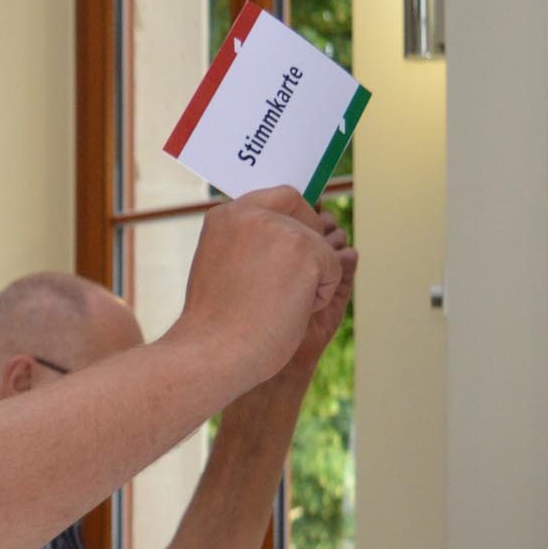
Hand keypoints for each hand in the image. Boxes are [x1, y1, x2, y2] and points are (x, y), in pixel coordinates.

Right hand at [166, 189, 343, 394]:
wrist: (212, 352)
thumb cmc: (215, 323)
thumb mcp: (221, 265)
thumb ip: (249, 242)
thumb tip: (296, 231)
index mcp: (226, 214)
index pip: (283, 196)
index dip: (300, 218)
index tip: (298, 243)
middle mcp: (252, 212)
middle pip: (309, 221)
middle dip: (308, 253)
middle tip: (281, 289)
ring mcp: (281, 229)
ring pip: (323, 247)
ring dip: (310, 279)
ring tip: (274, 303)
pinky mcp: (307, 251)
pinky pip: (335, 268)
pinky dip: (321, 295)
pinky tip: (289, 310)